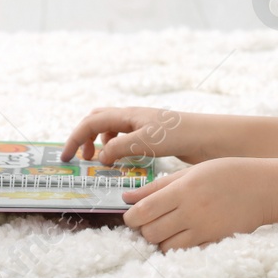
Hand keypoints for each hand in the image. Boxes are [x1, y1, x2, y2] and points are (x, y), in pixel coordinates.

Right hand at [60, 106, 199, 163]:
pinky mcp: (153, 138)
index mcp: (128, 115)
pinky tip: (122, 163)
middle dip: (84, 137)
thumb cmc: (180, 135)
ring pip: (111, 130)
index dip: (75, 139)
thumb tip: (99, 157)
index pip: (91, 122)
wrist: (211, 138)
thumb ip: (119, 147)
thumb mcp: (146, 141)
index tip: (67, 158)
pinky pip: (125, 140)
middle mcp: (133, 118)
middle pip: (98, 120)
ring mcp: (143, 127)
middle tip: (81, 158)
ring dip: (100, 143)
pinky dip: (116, 149)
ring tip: (100, 162)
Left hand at [121, 158, 277, 251]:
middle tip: (149, 221)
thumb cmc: (225, 173)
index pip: (144, 211)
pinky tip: (181, 237)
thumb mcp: (190, 172)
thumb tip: (127, 197)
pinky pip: (186, 253)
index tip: (132, 214)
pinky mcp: (214, 241)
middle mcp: (191, 211)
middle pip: (151, 232)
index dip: (131, 217)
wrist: (263, 188)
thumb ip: (158, 186)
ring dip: (160, 241)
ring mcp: (204, 229)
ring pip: (166, 247)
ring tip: (166, 229)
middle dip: (144, 229)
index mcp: (183, 190)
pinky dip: (178, 248)